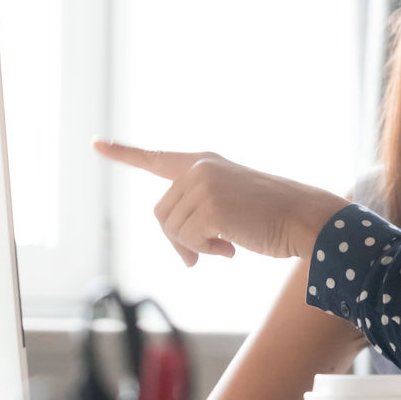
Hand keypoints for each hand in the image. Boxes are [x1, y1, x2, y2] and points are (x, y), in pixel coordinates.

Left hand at [94, 141, 348, 265]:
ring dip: (196, 248)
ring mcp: (203, 185)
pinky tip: (232, 248)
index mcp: (204, 163)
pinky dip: (206, 252)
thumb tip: (183, 253)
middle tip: (205, 255)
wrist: (304, 217)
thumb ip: (199, 215)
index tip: (96, 144)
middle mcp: (199, 168)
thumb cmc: (273, 217)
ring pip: (172, 230)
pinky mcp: (209, 206)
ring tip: (227, 246)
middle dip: (180, 240)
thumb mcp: (230, 206)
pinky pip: (188, 241)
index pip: (156, 159)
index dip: (123, 153)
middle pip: (162, 214)